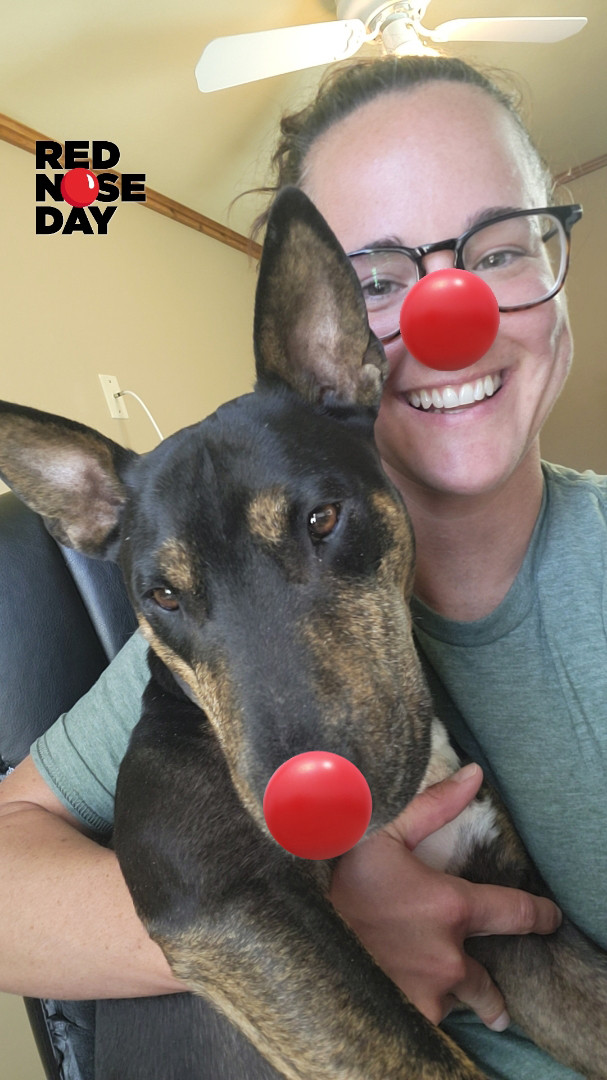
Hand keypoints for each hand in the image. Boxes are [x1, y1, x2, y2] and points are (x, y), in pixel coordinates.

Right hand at [329, 764, 561, 1029]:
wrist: (289, 928)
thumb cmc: (337, 877)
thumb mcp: (383, 830)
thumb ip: (437, 804)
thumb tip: (477, 774)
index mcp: (451, 906)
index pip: (516, 913)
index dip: (539, 915)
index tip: (549, 919)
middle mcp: (447, 956)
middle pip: (490, 985)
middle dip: (494, 993)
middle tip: (499, 1000)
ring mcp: (425, 992)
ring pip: (456, 1004)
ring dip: (453, 1000)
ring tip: (449, 1002)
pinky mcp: (403, 1016)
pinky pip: (427, 1020)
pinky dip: (422, 1010)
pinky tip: (408, 1000)